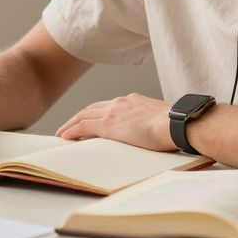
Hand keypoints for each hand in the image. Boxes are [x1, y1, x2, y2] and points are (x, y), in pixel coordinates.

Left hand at [55, 93, 173, 151]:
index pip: (109, 106)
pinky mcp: (107, 125)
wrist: (176, 123)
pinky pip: (82, 127)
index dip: (97, 113)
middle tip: (69, 126)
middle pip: (92, 108)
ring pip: (83, 116)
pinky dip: (71, 131)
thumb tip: (157, 132)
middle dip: (79, 117)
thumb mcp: (161, 119)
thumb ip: (152, 122)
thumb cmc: (176, 125)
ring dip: (70, 124)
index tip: (91, 119)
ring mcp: (112, 112)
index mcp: (133, 101)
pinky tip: (63, 137)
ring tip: (61, 133)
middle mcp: (120, 102)